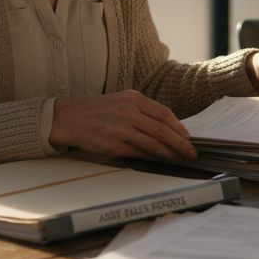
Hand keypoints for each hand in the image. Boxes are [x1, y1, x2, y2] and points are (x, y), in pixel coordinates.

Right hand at [50, 91, 196, 160]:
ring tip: (180, 158)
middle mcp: (128, 111)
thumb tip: (167, 129)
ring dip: (170, 153)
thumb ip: (143, 112)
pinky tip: (160, 160)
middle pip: (162, 130)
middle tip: (192, 152)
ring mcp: (120, 129)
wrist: (66, 118)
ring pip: (153, 143)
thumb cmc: (96, 111)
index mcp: (132, 98)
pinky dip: (152, 158)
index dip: (179, 127)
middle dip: (180, 143)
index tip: (188, 137)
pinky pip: (139, 153)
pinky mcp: (113, 145)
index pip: (164, 113)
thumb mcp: (120, 102)